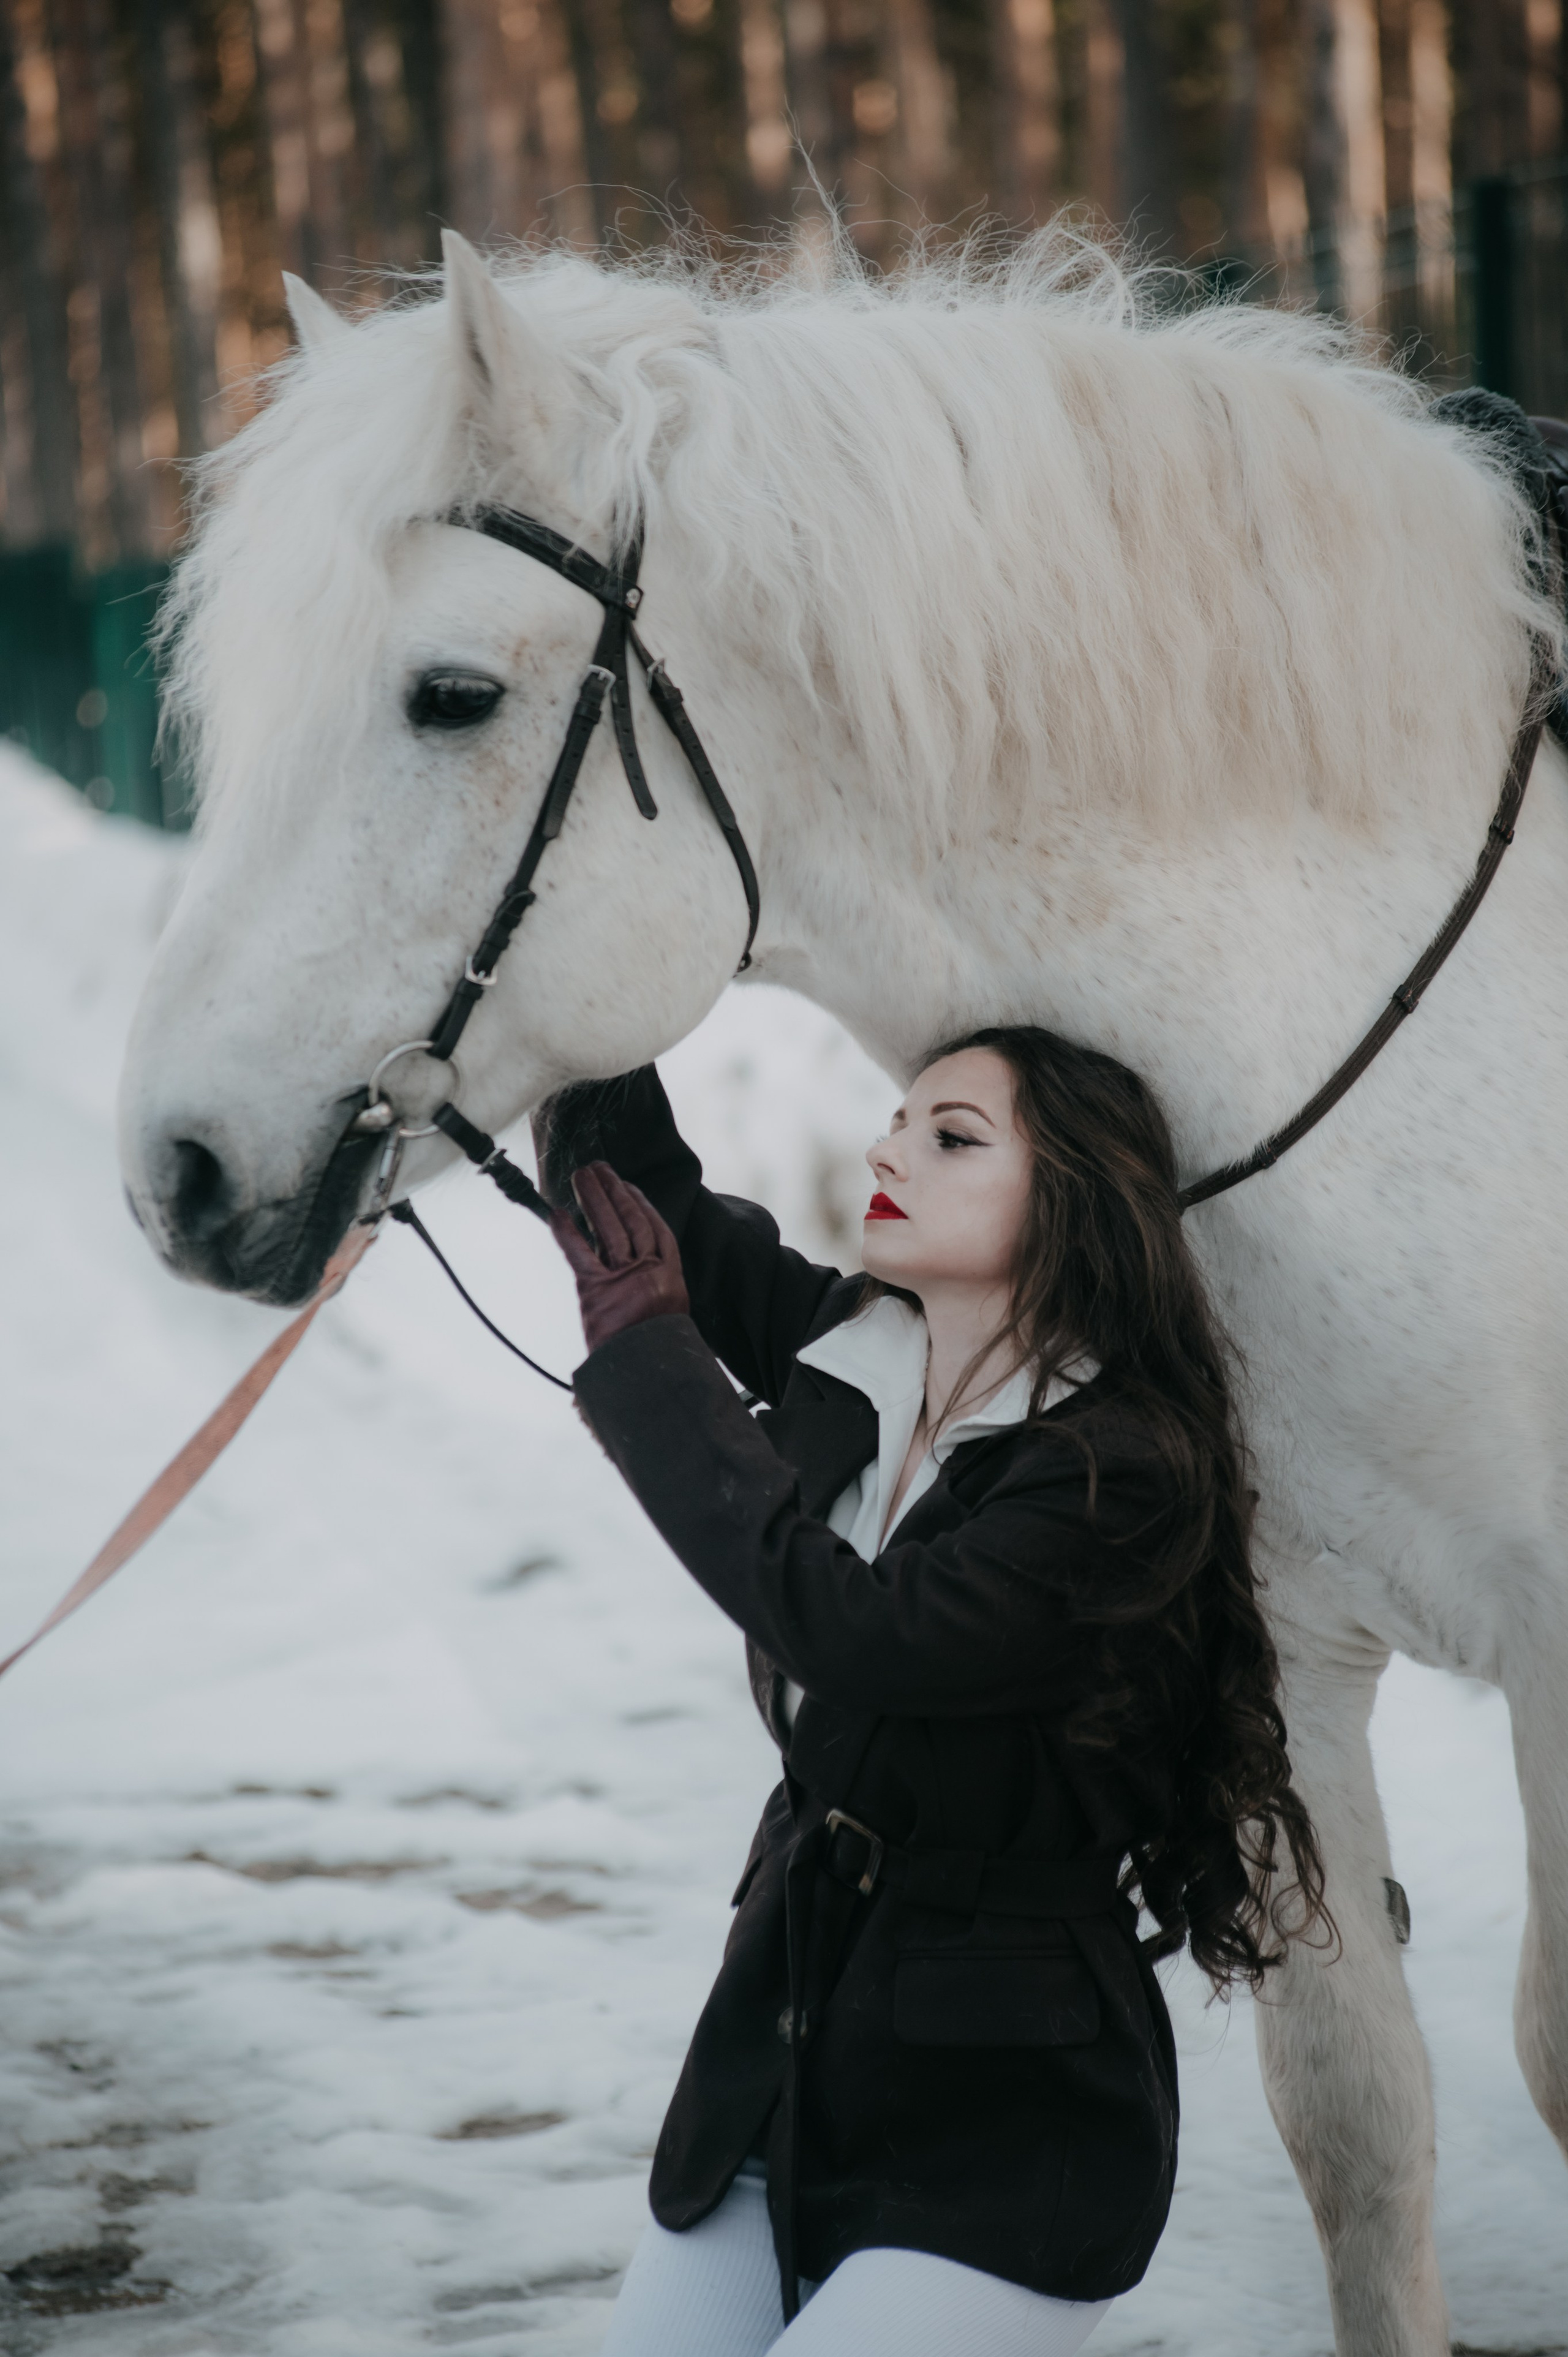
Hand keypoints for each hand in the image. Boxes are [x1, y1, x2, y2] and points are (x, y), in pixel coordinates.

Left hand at [550, 1161, 689, 1355]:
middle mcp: (651, 1273)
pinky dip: (566, 1232)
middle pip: (632, 1221)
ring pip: (610, 1227)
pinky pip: (579, 1254)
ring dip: (596, 1198)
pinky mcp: (596, 1291)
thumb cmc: (654, 1353)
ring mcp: (625, 1280)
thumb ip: (653, 1289)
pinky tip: (557, 1213)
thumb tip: (633, 1267)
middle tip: (601, 1169)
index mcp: (671, 1278)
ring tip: (585, 1175)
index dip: (641, 1205)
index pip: (657, 1230)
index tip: (628, 1187)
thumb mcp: (666, 1316)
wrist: (645, 1377)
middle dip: (615, 1191)